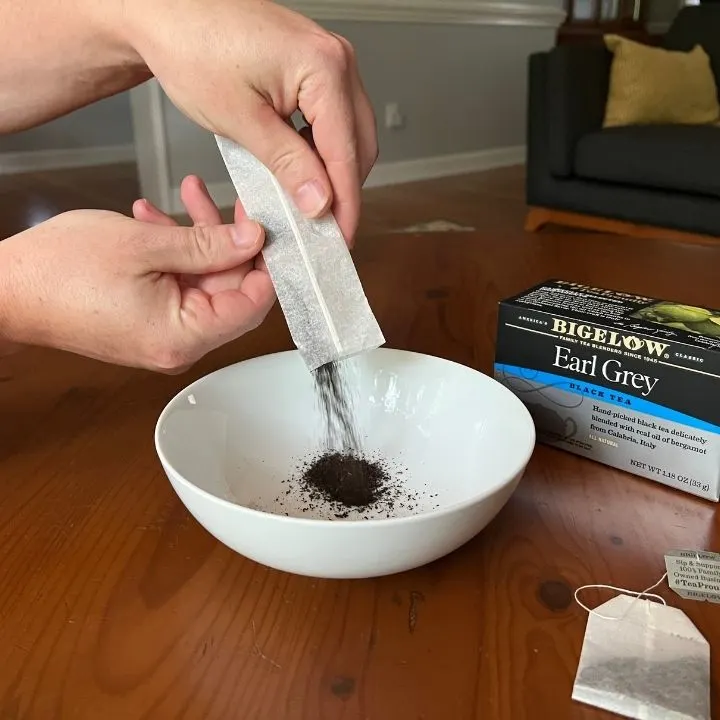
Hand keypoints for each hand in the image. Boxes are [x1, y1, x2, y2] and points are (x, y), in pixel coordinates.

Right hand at [0, 179, 274, 371]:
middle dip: (230, 241)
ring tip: (191, 195)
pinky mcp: (149, 321)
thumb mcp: (146, 245)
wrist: (5, 288)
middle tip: (231, 203)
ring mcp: (163, 335)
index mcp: (184, 336)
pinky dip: (176, 253)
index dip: (265, 263)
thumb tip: (253, 240)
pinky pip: (178, 286)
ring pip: (204, 282)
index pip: (252, 304)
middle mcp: (179, 345)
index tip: (268, 227)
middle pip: (230, 291)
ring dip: (199, 239)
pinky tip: (161, 219)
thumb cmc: (59, 271)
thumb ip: (207, 244)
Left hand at [121, 0, 376, 245]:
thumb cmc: (190, 46)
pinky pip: (330, 120)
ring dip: (329, 172)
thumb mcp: (241, 119)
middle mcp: (336, 60)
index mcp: (324, 67)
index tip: (338, 239)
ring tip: (302, 203)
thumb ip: (287, 164)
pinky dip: (318, 151)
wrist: (163, 11)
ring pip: (348, 136)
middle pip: (358, 146)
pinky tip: (296, 169)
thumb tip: (320, 202)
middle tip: (320, 229)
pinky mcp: (312, 68)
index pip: (348, 153)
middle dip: (341, 191)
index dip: (344, 204)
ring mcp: (327, 62)